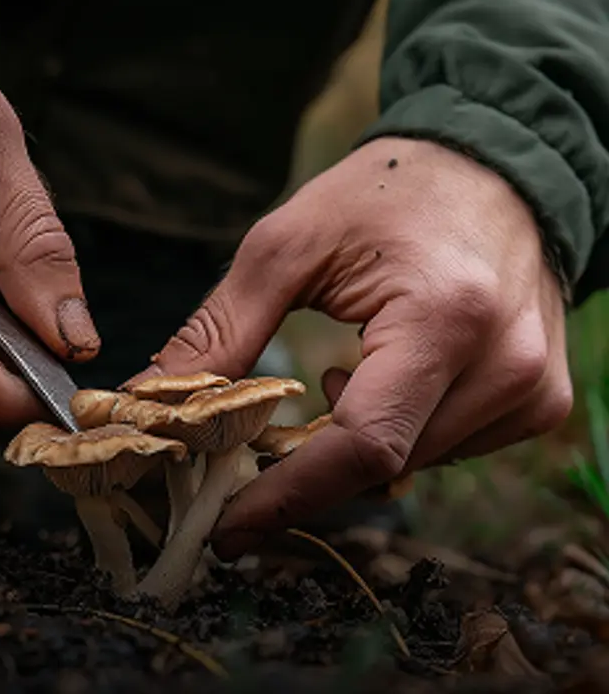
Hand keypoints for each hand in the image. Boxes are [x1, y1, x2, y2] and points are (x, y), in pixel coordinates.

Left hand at [131, 137, 572, 557]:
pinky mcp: (540, 402)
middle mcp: (505, 367)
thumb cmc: (388, 193)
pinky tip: (382, 381)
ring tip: (334, 379)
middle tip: (251, 454)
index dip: (288, 496)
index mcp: (444, 317)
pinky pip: (448, 450)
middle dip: (306, 471)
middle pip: (384, 466)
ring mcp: (531, 391)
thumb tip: (153, 399)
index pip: (363, 445)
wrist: (494, 165)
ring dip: (352, 447)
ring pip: (414, 465)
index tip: (229, 529)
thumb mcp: (290, 244)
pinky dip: (397, 433)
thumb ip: (222, 329)